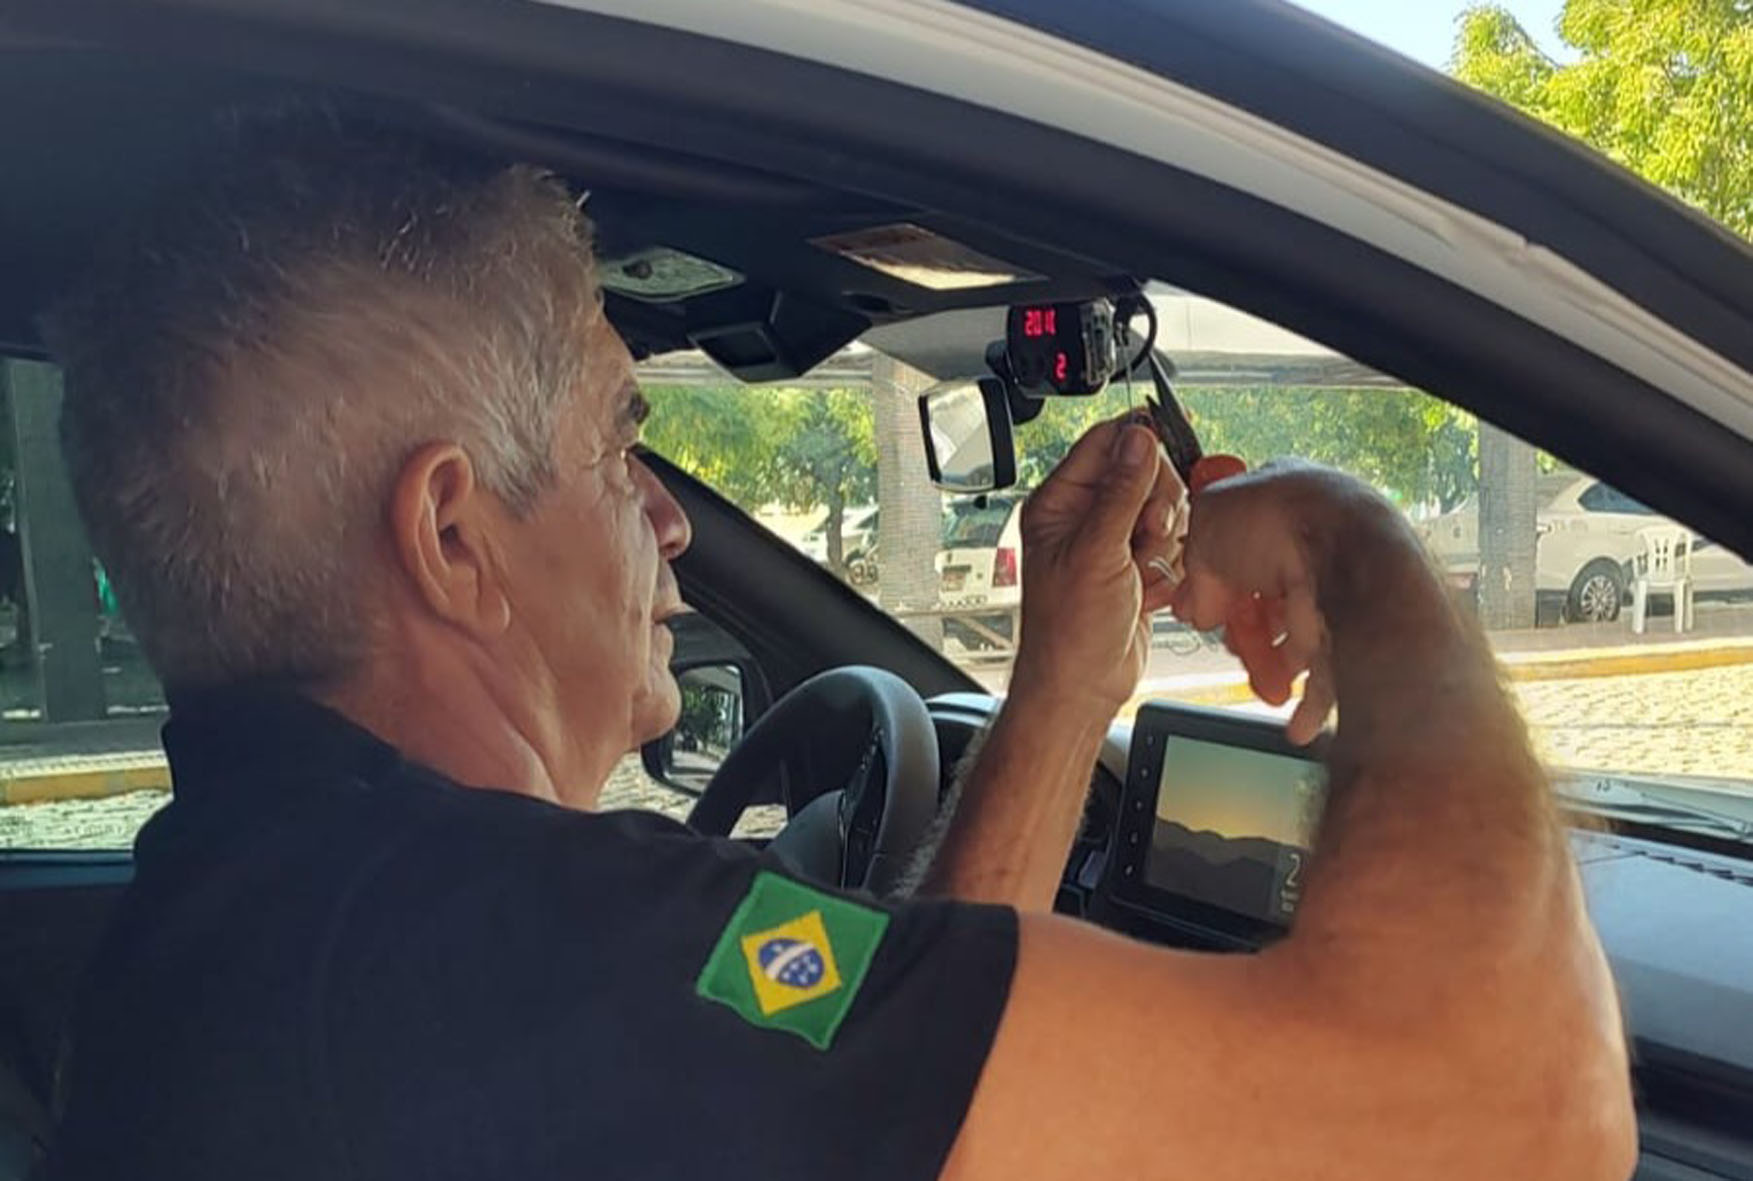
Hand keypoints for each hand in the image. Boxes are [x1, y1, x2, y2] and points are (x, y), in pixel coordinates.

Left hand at [1011, 417, 1185, 713]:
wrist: (1082, 687)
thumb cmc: (1069, 632)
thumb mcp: (1096, 553)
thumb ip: (1121, 492)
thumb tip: (1138, 437)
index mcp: (1060, 502)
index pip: (1105, 443)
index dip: (1140, 447)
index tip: (1166, 460)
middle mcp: (1084, 515)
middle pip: (1146, 472)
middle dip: (1156, 506)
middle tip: (1145, 536)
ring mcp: (1112, 540)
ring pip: (1164, 509)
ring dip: (1163, 541)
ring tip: (1141, 571)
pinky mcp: (1135, 565)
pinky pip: (1171, 543)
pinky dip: (1169, 565)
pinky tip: (1148, 589)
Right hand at [1168, 462, 1405, 744]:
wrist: (1354, 553)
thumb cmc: (1286, 520)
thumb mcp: (1208, 523)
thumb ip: (1195, 563)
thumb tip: (1200, 604)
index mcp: (1286, 500)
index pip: (1240, 544)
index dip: (1213, 578)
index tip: (1200, 607)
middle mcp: (1320, 539)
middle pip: (1268, 597)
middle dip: (1245, 631)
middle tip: (1233, 646)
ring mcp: (1346, 582)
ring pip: (1298, 636)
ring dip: (1273, 667)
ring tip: (1266, 687)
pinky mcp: (1365, 625)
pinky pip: (1335, 669)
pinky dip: (1314, 699)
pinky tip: (1299, 724)